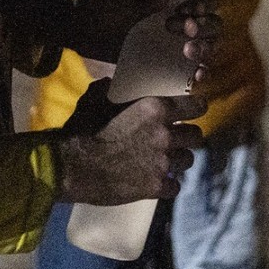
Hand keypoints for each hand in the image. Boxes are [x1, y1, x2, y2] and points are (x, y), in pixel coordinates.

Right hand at [53, 93, 206, 204]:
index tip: (193, 112)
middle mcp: (165, 134)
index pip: (196, 106)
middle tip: (177, 140)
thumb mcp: (95, 101)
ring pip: (188, 160)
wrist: (72, 167)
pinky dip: (168, 185)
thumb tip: (110, 81)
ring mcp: (162, 162)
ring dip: (178, 160)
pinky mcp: (155, 186)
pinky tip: (157, 183)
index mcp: (156, 109)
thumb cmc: (82, 130)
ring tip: (165, 161)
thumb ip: (109, 89)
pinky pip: (175, 186)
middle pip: (196, 135)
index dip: (196, 109)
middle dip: (188, 137)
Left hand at [67, 0, 219, 67]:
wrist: (76, 26)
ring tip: (188, 52)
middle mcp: (177, 18)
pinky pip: (188, 69)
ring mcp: (171, 41)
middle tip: (184, 30)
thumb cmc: (98, 1)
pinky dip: (197, 72)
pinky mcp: (163, 63)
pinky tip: (196, 75)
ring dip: (205, 49)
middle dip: (204, 27)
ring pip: (205, 46)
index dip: (205, 3)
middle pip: (211, 23)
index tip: (190, 10)